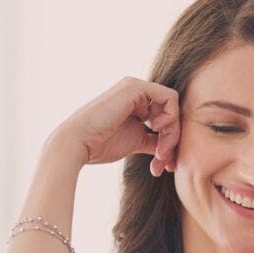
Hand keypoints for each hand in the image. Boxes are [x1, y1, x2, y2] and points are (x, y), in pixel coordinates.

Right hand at [51, 76, 180, 176]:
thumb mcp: (137, 142)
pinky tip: (155, 130)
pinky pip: (170, 98)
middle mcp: (137, 93)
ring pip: (173, 107)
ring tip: (159, 152)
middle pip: (172, 113)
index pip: (166, 118)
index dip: (171, 140)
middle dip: (172, 139)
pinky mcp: (135, 87)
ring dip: (172, 133)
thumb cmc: (101, 145)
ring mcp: (135, 88)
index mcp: (136, 103)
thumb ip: (155, 141)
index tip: (166, 163)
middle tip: (164, 160)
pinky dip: (170, 117)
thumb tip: (171, 150)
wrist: (79, 144)